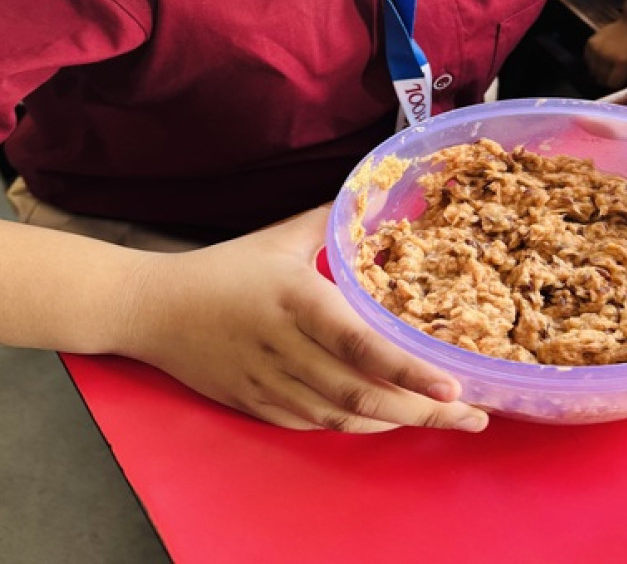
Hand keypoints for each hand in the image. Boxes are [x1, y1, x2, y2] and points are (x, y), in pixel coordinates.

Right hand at [121, 207, 487, 433]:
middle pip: (362, 393)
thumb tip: (370, 199)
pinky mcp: (257, 406)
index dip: (409, 368)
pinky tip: (387, 419)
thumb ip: (330, 220)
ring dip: (396, 422)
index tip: (453, 383)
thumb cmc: (223, 268)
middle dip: (424, 410)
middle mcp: (287, 348)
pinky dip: (356, 427)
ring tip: (444, 418)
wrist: (153, 310)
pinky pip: (315, 426)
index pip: (361, 344)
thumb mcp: (280, 236)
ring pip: (343, 417)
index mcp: (297, 301)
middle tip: (473, 414)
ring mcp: (271, 384)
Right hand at [585, 16, 626, 89]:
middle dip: (610, 79)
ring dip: (601, 71)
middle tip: (619, 73)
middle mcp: (607, 56)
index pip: (612, 83)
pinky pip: (588, 59)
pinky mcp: (592, 42)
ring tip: (612, 65)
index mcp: (623, 61)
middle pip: (602, 78)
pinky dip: (594, 62)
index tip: (625, 79)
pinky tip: (604, 58)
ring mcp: (598, 48)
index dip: (619, 84)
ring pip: (593, 70)